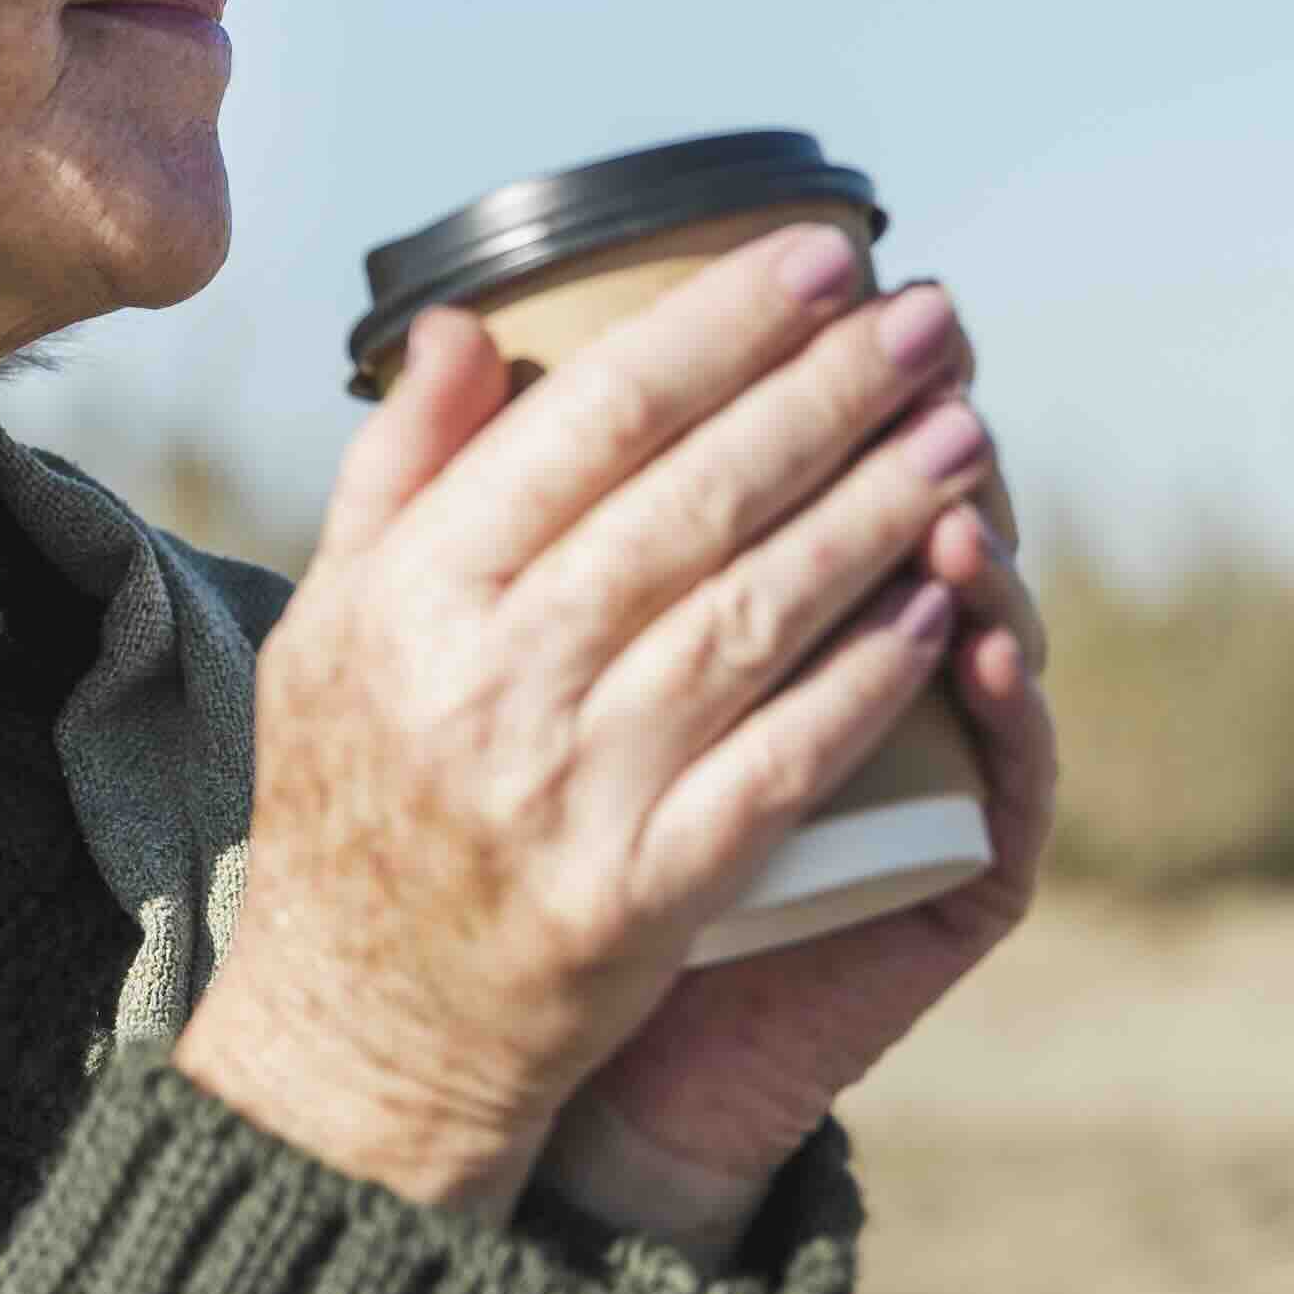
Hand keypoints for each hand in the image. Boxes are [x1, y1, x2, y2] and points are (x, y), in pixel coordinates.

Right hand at [174, 221, 985, 1223]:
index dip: (723, 327)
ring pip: (754, 617)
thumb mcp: (328, 623)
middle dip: (831, 393)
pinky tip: (940, 607)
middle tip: (935, 319)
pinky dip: (865, 682)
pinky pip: (781, 767)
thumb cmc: (354, 800)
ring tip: (964, 434)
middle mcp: (487, 682)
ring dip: (876, 514)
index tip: (823, 262)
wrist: (359, 1030)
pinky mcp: (643, 895)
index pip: (593, 418)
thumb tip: (477, 322)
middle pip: (696, 500)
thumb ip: (399, 470)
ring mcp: (570, 792)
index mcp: (410, 596)